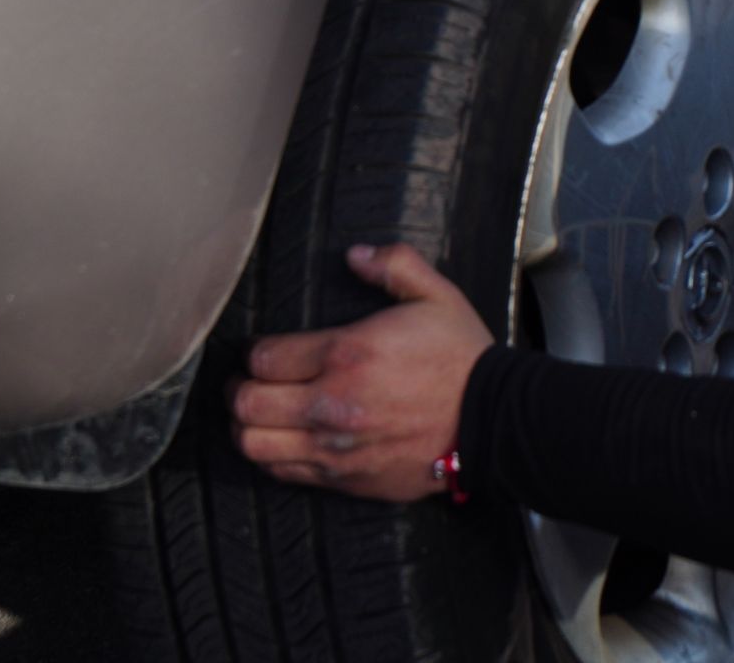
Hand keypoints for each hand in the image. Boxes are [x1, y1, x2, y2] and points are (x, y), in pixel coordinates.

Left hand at [230, 243, 493, 501]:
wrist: (493, 420)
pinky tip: (287, 439)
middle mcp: (331, 403)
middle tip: (251, 380)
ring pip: (253, 443)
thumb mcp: (437, 296)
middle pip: (246, 402)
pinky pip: (283, 472)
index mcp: (348, 353)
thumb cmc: (462, 358)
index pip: (264, 357)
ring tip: (260, 413)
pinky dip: (274, 455)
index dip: (257, 351)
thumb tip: (355, 255)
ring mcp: (335, 446)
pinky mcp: (344, 477)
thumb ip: (394, 265)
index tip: (266, 350)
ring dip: (248, 425)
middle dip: (240, 387)